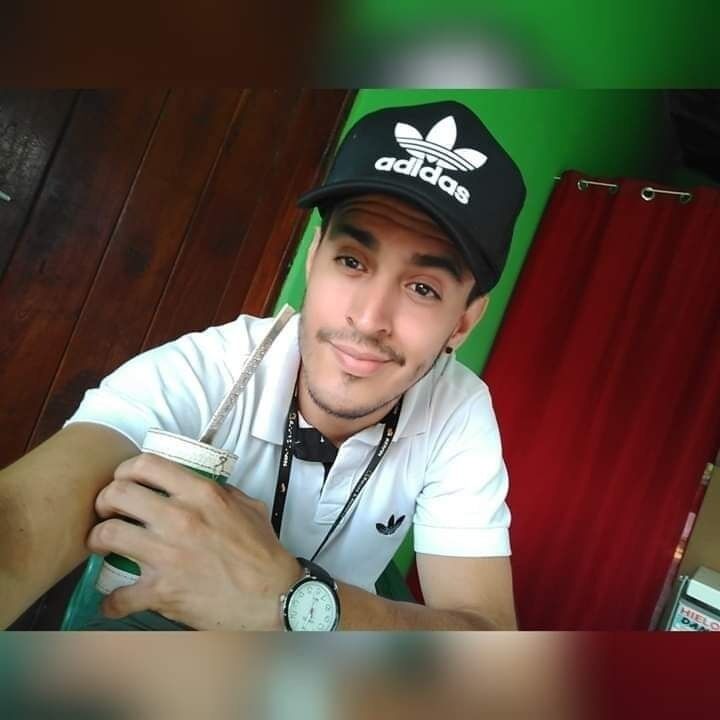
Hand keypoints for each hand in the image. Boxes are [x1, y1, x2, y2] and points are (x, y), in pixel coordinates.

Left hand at [87, 452, 302, 628]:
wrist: (273, 596)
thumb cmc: (263, 553)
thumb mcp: (249, 507)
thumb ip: (222, 492)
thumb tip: (202, 487)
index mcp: (201, 494)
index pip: (147, 465)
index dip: (126, 470)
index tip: (124, 480)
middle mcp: (179, 518)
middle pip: (118, 494)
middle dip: (105, 500)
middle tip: (109, 511)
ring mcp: (167, 555)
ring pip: (107, 535)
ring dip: (98, 540)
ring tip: (103, 545)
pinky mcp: (161, 591)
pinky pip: (118, 596)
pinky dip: (112, 601)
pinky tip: (115, 600)